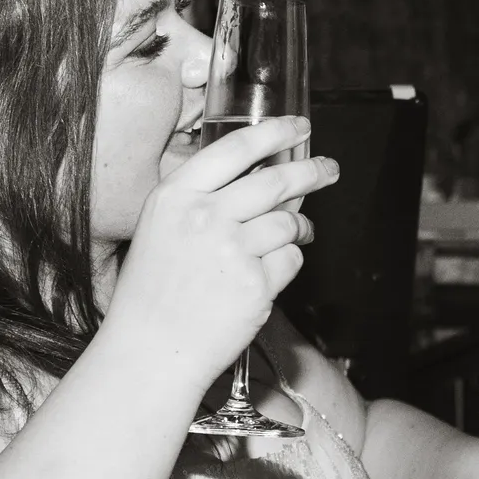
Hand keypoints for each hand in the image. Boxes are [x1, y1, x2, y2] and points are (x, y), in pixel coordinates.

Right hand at [102, 117, 340, 390]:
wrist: (151, 351)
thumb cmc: (153, 294)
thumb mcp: (162, 230)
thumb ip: (204, 200)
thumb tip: (265, 179)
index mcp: (175, 196)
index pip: (235, 148)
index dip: (275, 133)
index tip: (299, 127)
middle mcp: (203, 217)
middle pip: (275, 180)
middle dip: (310, 172)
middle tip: (327, 169)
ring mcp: (231, 250)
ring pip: (288, 223)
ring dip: (300, 228)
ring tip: (299, 234)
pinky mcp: (255, 284)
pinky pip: (291, 261)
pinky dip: (288, 265)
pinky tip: (269, 274)